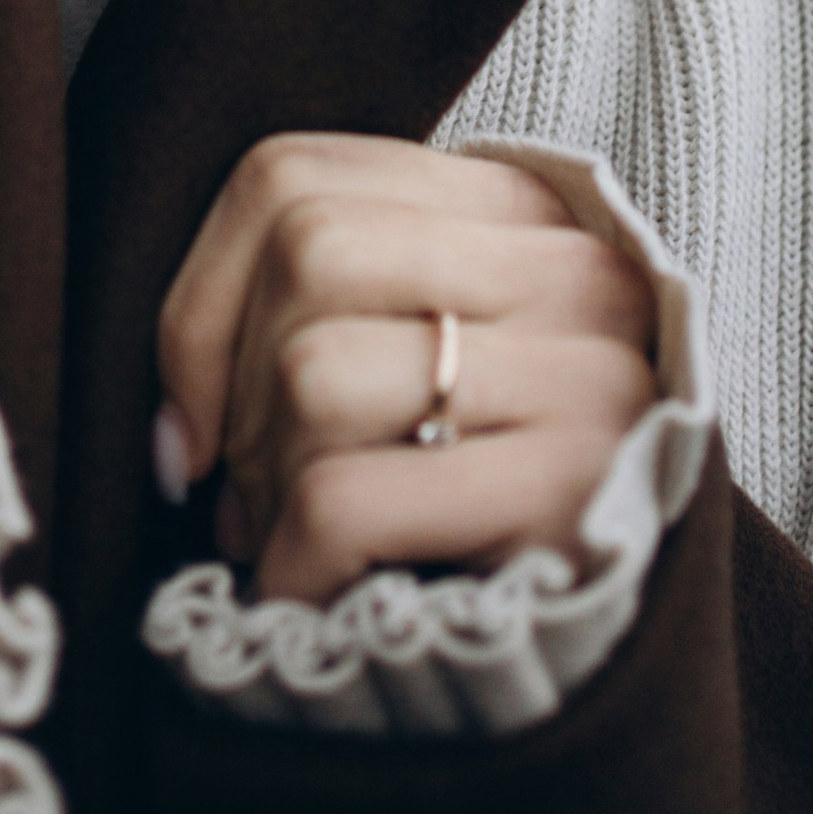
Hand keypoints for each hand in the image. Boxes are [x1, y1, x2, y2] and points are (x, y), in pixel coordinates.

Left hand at [154, 135, 656, 603]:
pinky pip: (344, 499)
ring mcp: (586, 381)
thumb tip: (176, 431)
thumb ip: (320, 319)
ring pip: (315, 370)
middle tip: (254, 494)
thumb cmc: (492, 508)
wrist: (636, 637)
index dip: (200, 299)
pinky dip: (292, 566)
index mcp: (521, 215)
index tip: (192, 417)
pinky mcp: (573, 495)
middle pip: (305, 252)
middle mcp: (570, 276)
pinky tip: (316, 600)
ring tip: (296, 545)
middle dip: (238, 397)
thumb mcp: (419, 372)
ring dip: (270, 486)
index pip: (290, 176)